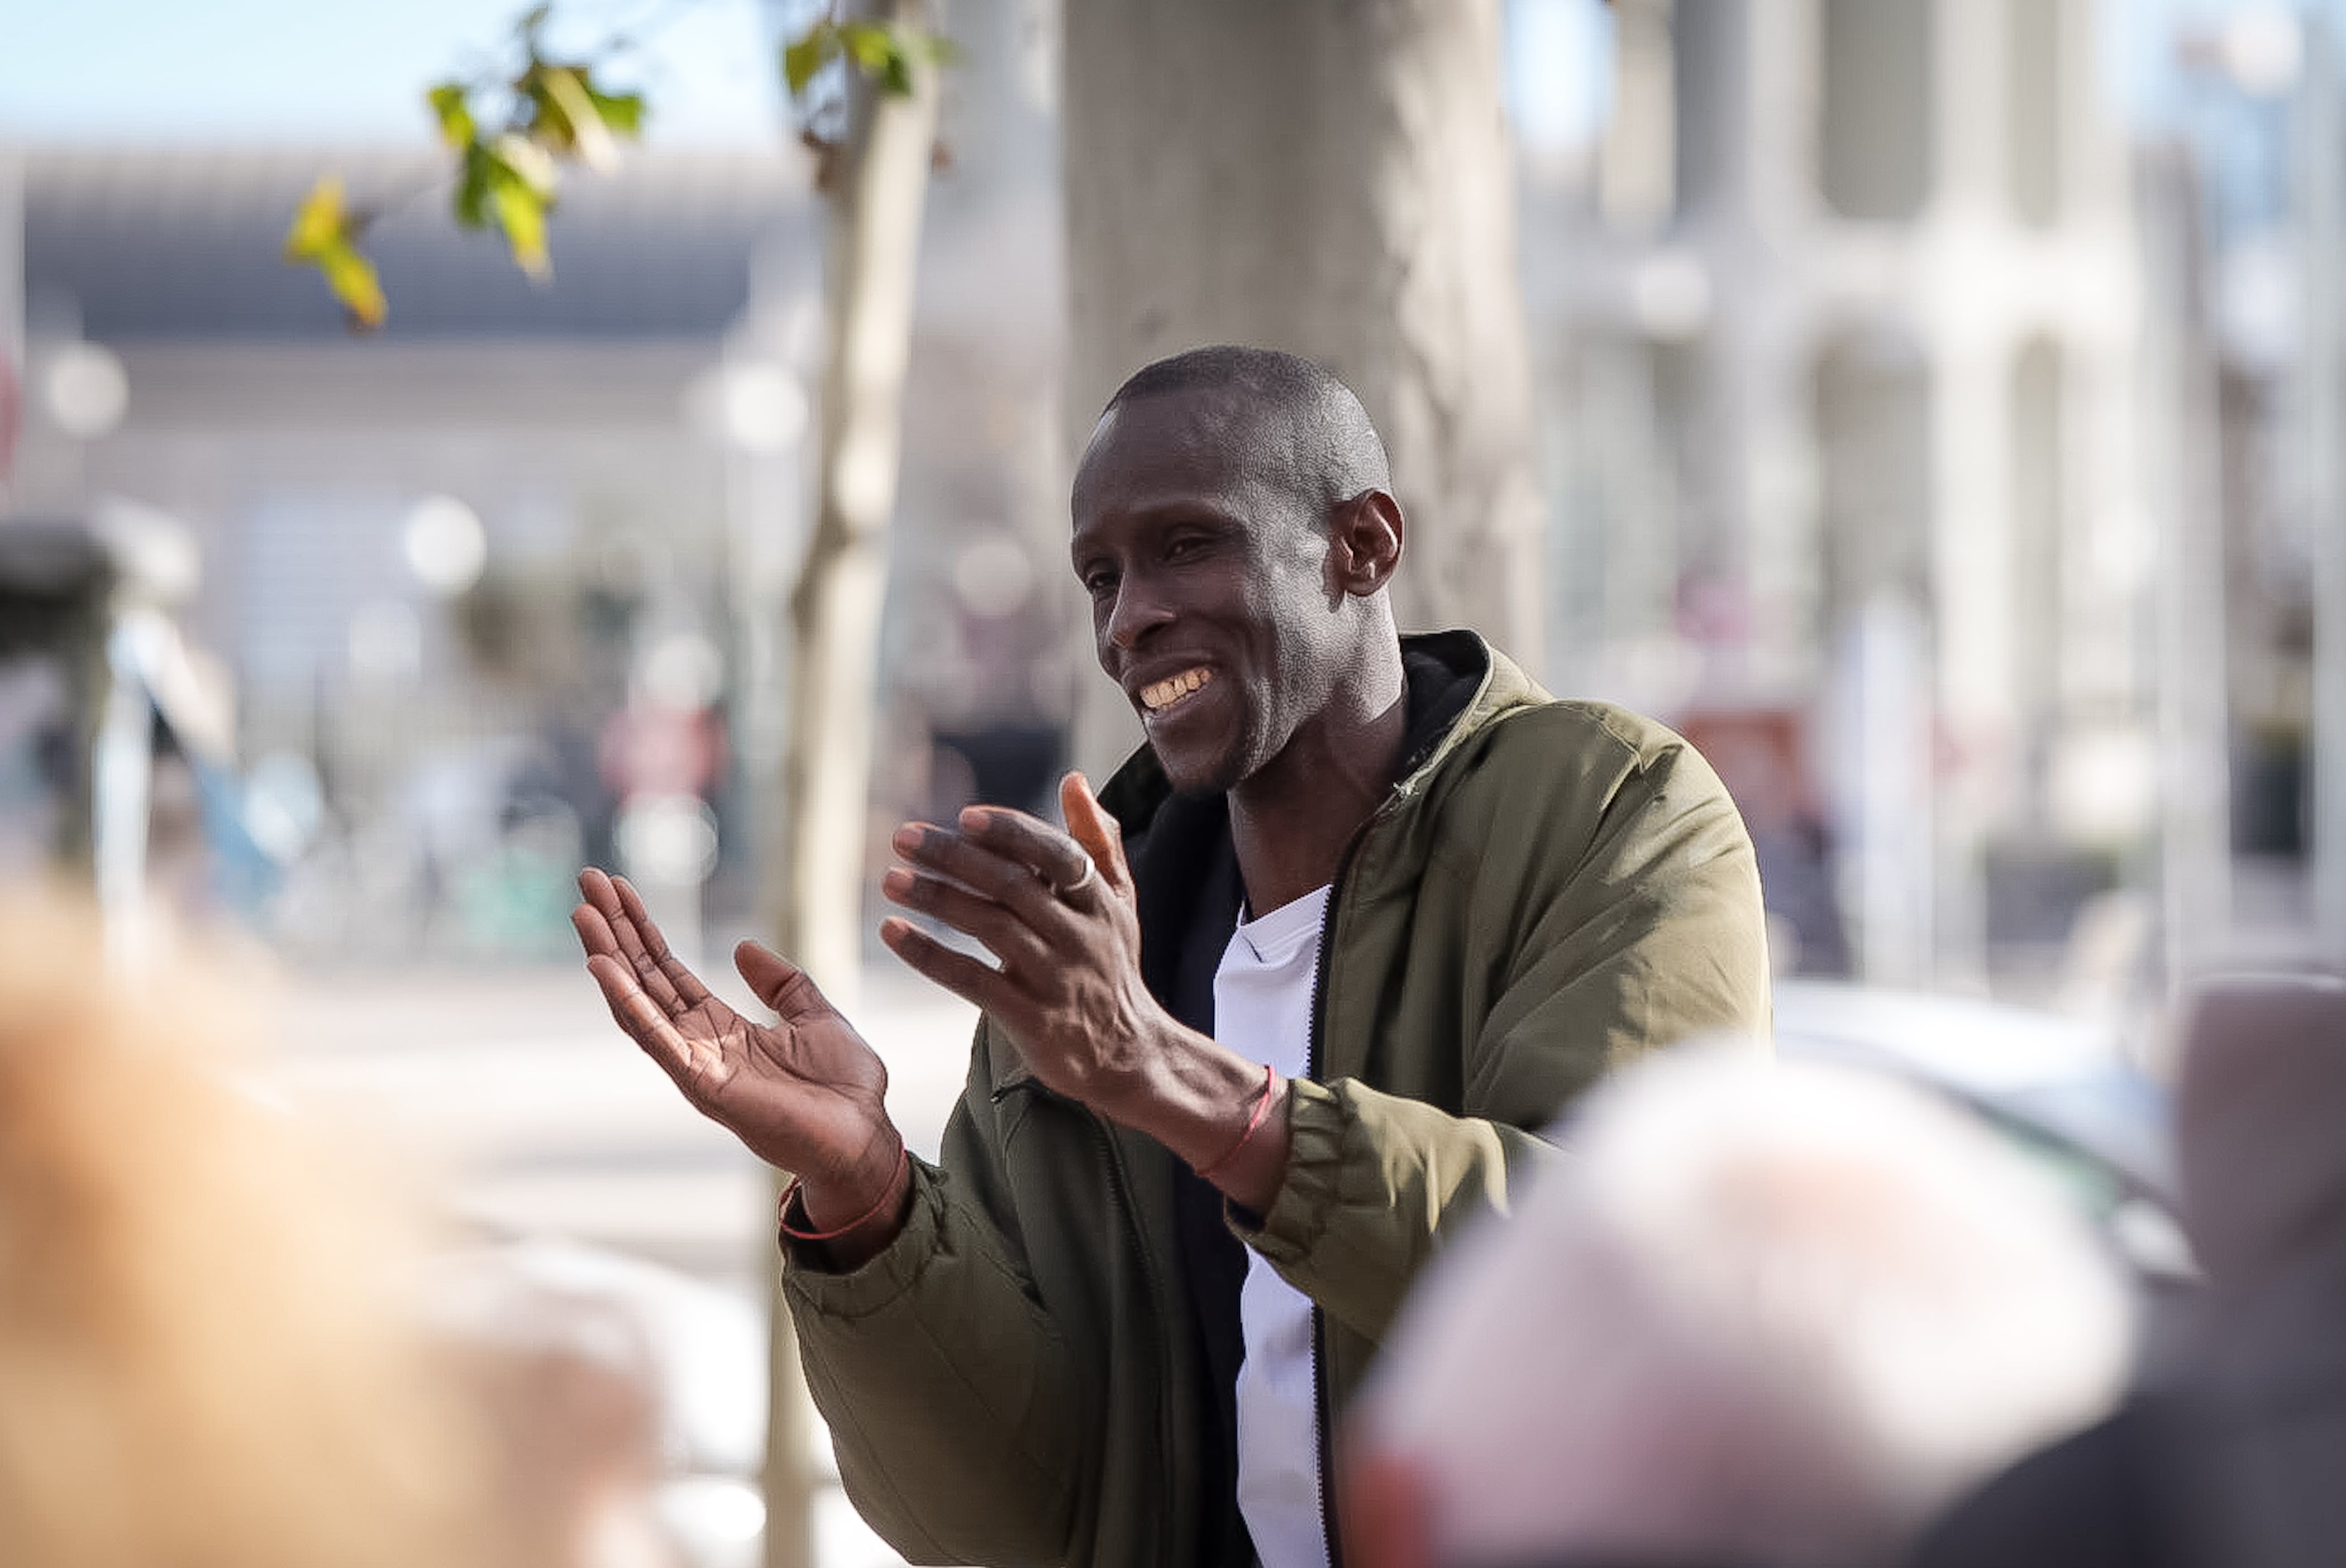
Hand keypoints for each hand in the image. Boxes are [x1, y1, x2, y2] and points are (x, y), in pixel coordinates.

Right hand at [572, 869, 903, 1231]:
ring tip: (583, 912)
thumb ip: (781, 982)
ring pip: (638, 1003)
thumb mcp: (815, 1015)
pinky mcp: (702, 1085)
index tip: (617, 888)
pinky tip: (602, 966)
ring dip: (608, 957)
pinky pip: (656, 1038)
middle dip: (616, 931)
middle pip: (644, 979)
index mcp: (722, 1028)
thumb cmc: (845, 1086)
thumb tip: (742, 947)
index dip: (643, 930)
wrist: (865, 1134)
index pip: (668, 971)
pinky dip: (627, 1002)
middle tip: (587, 880)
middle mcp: (699, 1044)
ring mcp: (695, 1065)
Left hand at [880, 774, 1294, 1210]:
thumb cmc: (1112, 967)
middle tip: (903, 837)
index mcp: (1099, 901)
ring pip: (990, 927)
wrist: (1129, 1055)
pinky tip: (894, 933)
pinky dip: (930, 956)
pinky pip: (973, 981)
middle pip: (1012, 885)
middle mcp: (1080, 935)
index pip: (1056, 854)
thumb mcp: (1119, 903)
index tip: (965, 816)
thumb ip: (1097, 842)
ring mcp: (1055, 978)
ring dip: (937, 898)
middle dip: (955, 856)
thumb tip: (1073, 781)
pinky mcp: (1031, 1019)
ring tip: (891, 880)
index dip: (1011, 833)